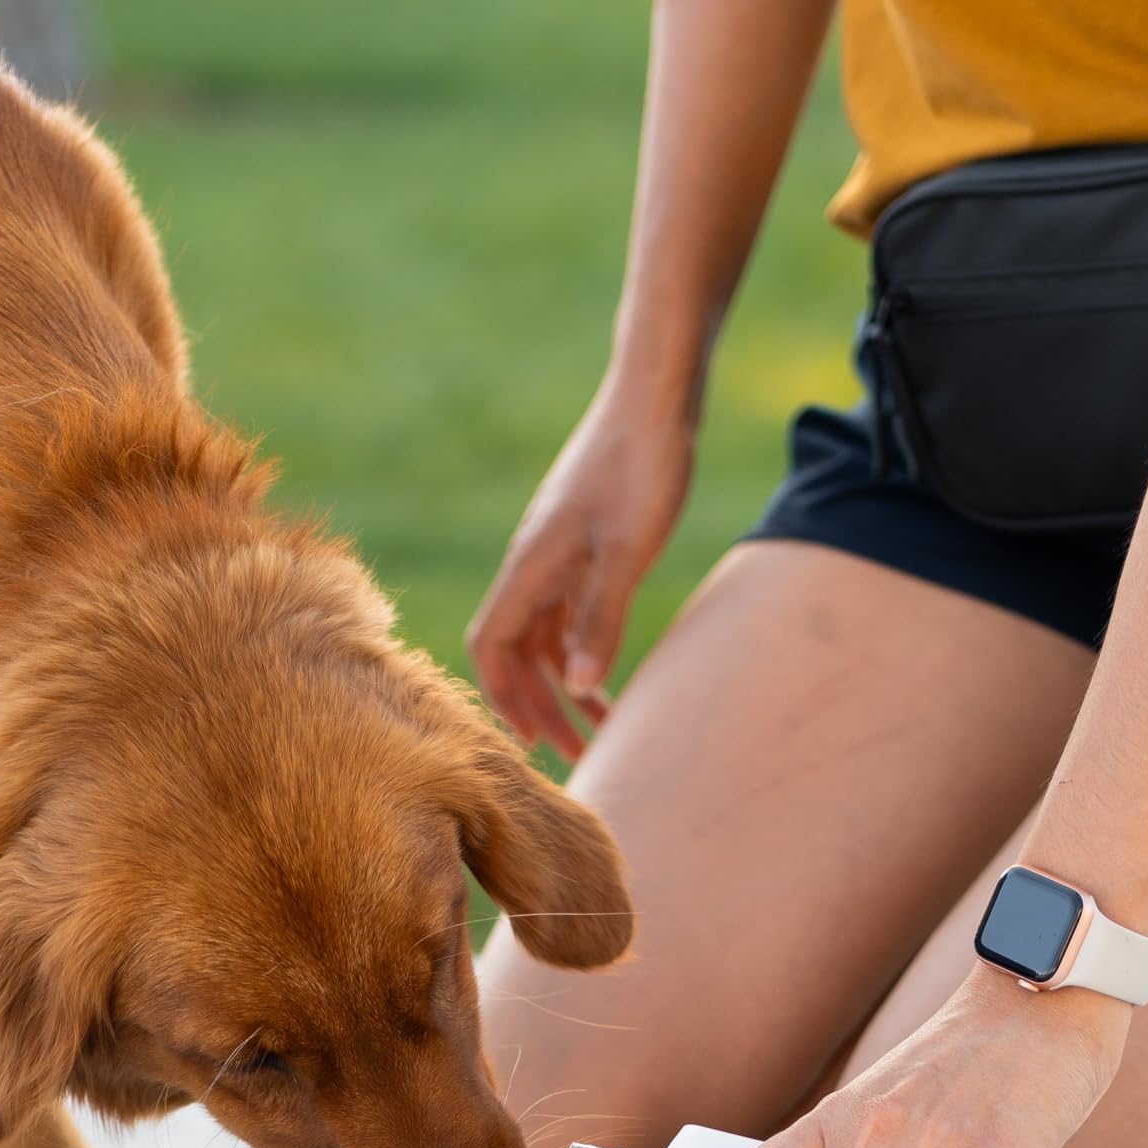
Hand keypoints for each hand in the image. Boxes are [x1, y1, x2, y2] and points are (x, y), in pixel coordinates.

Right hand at [467, 384, 694, 760]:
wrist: (655, 395)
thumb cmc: (642, 466)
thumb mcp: (628, 549)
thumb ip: (602, 616)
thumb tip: (581, 685)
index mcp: (531, 565)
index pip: (493, 646)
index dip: (506, 697)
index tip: (534, 743)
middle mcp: (534, 563)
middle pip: (514, 649)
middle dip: (538, 704)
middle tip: (576, 753)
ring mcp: (556, 552)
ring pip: (544, 633)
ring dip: (563, 681)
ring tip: (600, 723)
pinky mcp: (581, 542)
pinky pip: (567, 609)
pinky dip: (582, 647)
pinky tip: (609, 670)